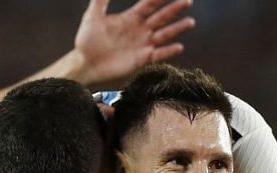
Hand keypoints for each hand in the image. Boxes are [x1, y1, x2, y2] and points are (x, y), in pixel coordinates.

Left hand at [74, 0, 195, 87]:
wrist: (86, 64)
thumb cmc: (87, 40)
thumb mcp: (93, 16)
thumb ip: (101, 0)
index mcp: (131, 18)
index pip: (149, 4)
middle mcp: (140, 30)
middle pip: (161, 17)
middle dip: (174, 9)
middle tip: (188, 1)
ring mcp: (143, 45)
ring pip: (164, 34)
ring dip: (177, 28)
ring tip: (190, 22)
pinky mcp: (142, 60)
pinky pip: (159, 55)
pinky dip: (168, 51)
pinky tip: (179, 46)